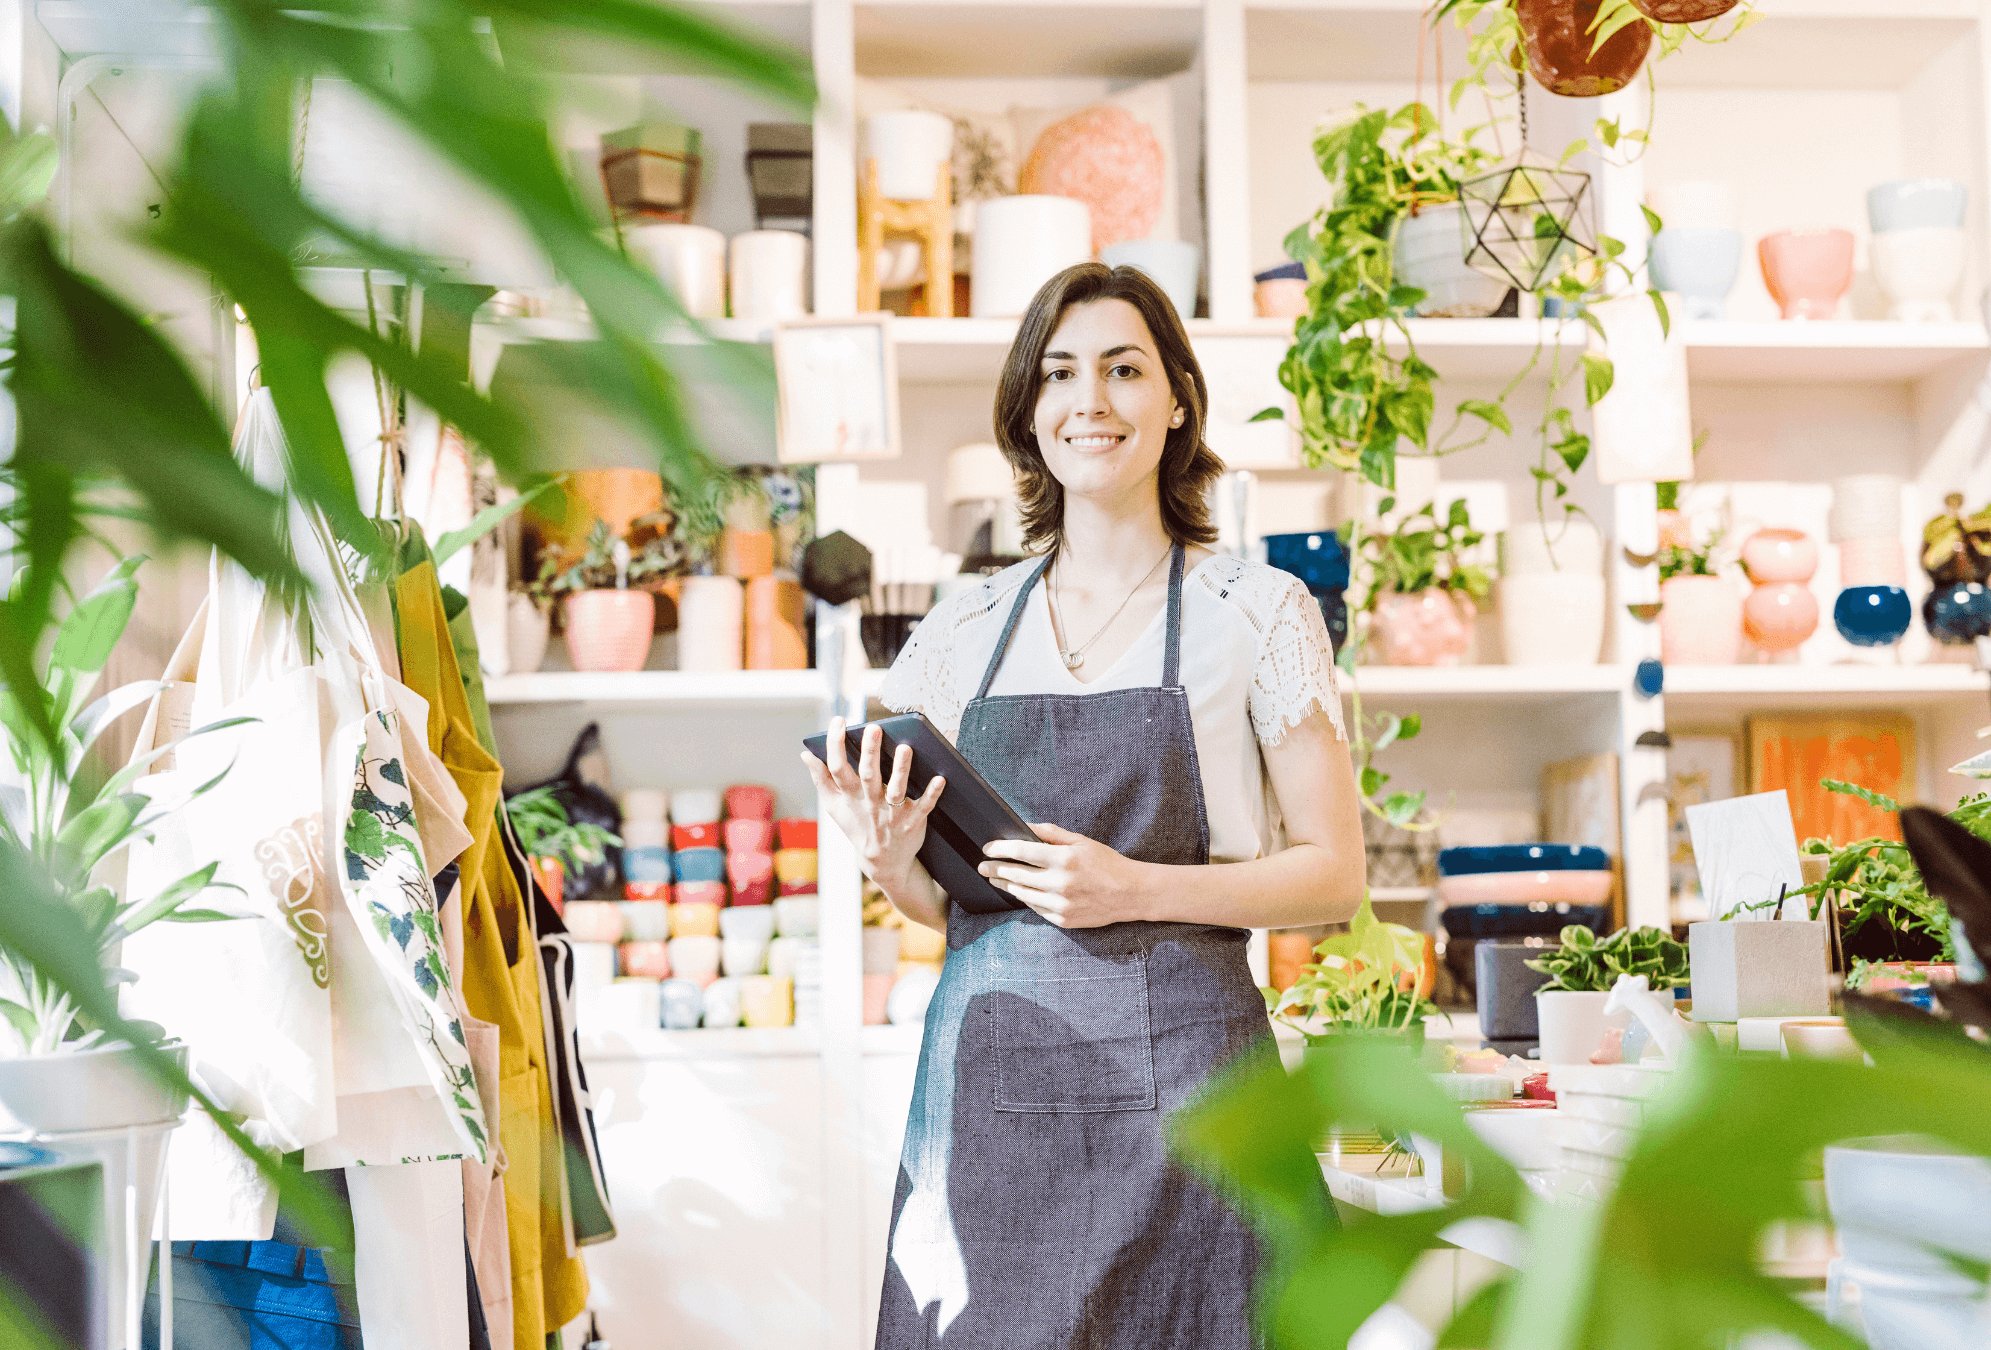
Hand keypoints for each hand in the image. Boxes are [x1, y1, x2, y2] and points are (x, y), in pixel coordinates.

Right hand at [801, 718, 943, 890]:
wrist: (881, 862)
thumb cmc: (858, 825)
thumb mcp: (834, 806)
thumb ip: (821, 779)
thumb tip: (805, 754)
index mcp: (850, 797)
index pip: (838, 768)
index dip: (835, 744)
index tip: (838, 721)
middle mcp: (870, 803)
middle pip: (868, 776)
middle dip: (870, 752)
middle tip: (873, 728)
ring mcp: (892, 814)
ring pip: (897, 790)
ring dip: (902, 770)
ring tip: (905, 747)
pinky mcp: (913, 822)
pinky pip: (924, 807)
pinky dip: (932, 794)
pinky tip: (940, 778)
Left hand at [977, 823, 1150, 928]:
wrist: (1130, 893)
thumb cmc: (1106, 863)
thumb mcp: (1080, 841)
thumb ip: (1051, 833)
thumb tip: (1024, 825)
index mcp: (1065, 859)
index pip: (1021, 852)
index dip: (1000, 849)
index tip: (988, 848)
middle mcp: (1060, 883)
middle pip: (1016, 875)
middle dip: (995, 869)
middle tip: (983, 866)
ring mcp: (1061, 905)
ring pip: (1022, 894)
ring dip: (1006, 885)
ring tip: (996, 878)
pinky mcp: (1063, 920)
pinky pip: (1035, 908)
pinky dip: (1025, 898)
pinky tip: (1019, 891)